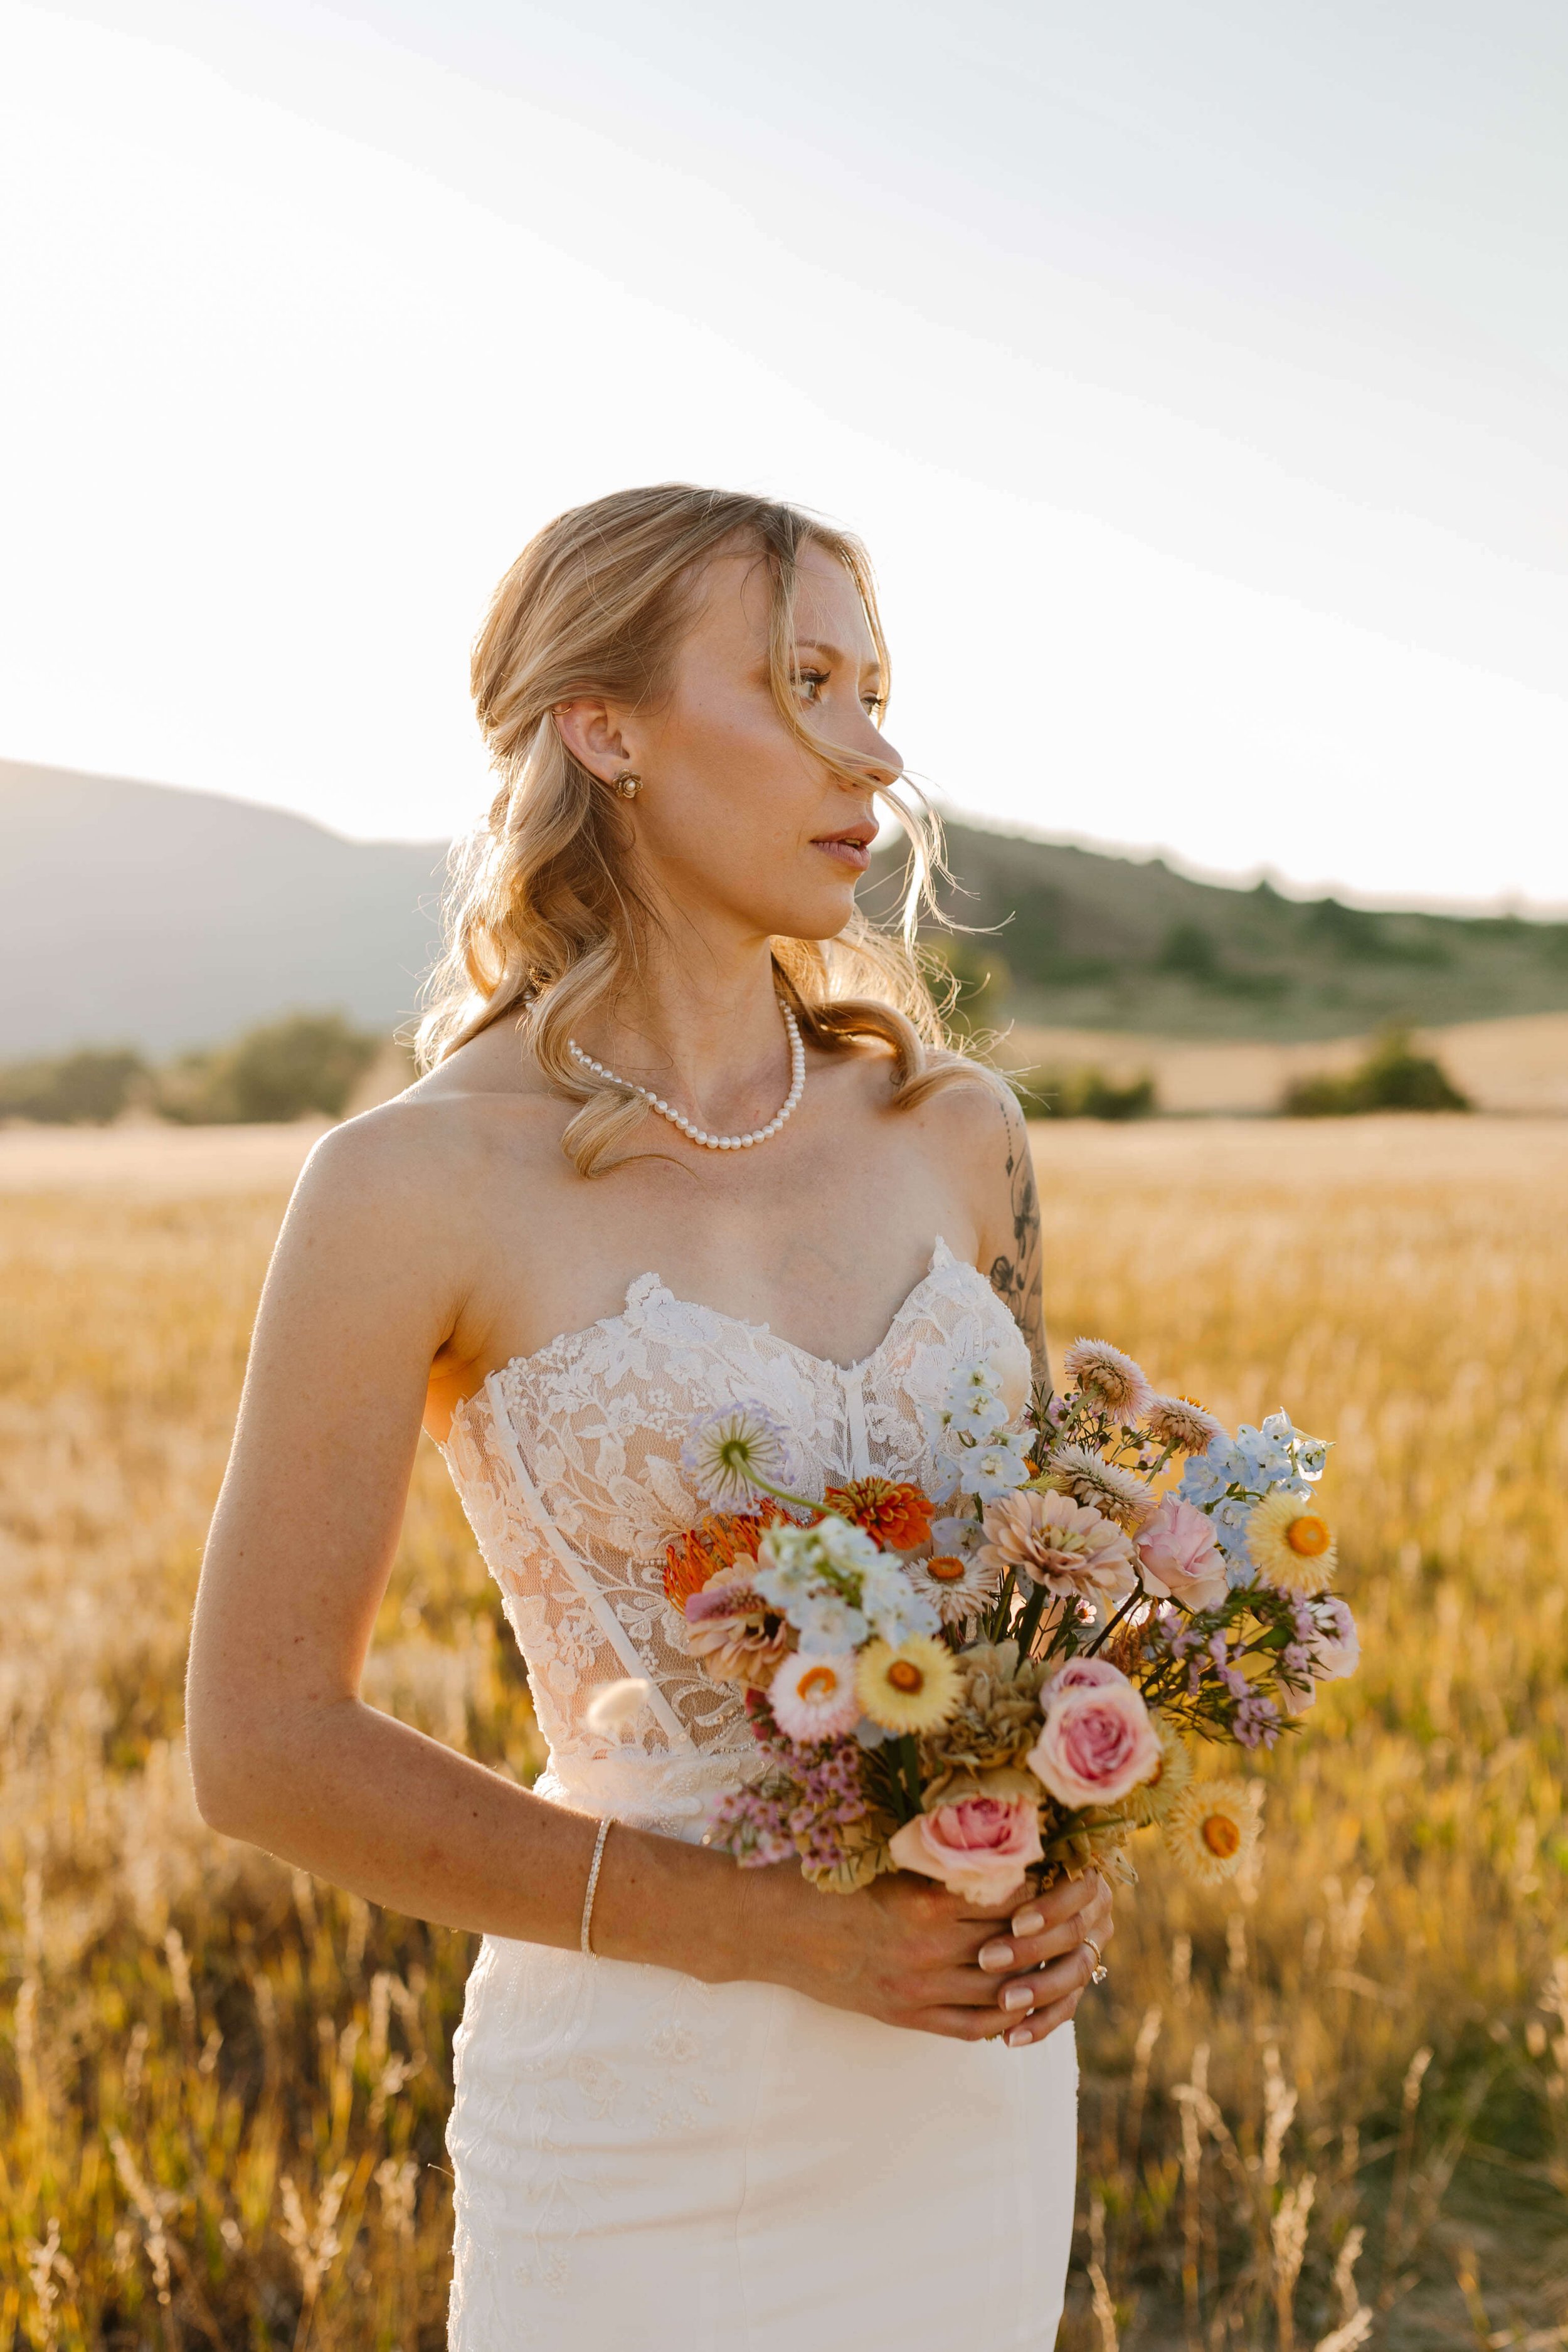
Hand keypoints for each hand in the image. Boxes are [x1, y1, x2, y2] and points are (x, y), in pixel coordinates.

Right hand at [739, 1862, 1112, 2046]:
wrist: (769, 1926)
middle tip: (1078, 1920)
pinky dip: (1001, 2021)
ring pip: (999, 1992)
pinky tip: (1019, 2009)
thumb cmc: (824, 1877)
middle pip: (1014, 1947)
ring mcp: (918, 1989)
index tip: (1064, 1876)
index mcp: (926, 1902)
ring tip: (1059, 1964)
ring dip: (1034, 1981)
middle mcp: (929, 1950)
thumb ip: (938, 1863)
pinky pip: (968, 2027)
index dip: (1044, 1891)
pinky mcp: (904, 2016)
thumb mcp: (886, 1860)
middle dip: (1051, 1935)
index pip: (1010, 1899)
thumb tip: (994, 1849)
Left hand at [973, 1868, 1113, 2049]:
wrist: (1002, 1890)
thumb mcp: (1001, 1861)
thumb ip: (1003, 1867)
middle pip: (1073, 1934)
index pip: (1079, 1890)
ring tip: (1002, 2001)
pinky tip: (1011, 2038)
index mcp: (1085, 1872)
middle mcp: (1096, 1911)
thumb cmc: (991, 1865)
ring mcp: (1091, 1947)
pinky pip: (1066, 2007)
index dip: (1049, 1909)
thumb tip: (987, 1875)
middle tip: (987, 1960)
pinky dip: (1040, 2024)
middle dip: (1031, 1950)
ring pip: (1075, 1973)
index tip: (1015, 1922)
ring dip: (1037, 1990)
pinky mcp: (1076, 1981)